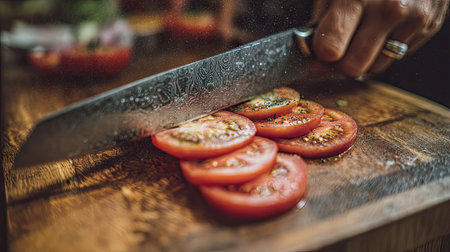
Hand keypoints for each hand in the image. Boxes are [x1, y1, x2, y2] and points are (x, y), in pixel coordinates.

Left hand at [310, 0, 448, 76]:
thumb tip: (310, 46)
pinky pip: (396, 58)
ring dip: (364, 59)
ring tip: (362, 36)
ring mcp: (411, 20)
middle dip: (340, 64)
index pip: (331, 48)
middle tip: (337, 52)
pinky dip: (384, 51)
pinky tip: (382, 31)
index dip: (320, 55)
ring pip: (374, 67)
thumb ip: (322, 14)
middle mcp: (388, 10)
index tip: (318, 53)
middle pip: (353, 66)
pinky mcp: (427, 27)